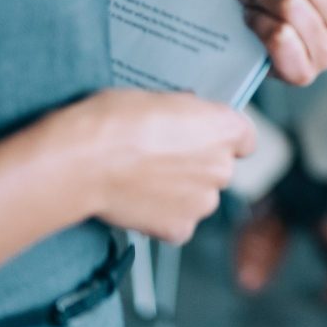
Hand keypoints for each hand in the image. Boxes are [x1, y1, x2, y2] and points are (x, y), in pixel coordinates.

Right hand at [53, 89, 255, 243]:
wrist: (82, 161)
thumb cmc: (115, 121)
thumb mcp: (159, 97)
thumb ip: (186, 112)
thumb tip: (188, 117)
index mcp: (226, 128)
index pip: (243, 138)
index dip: (222, 138)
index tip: (203, 138)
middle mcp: (223, 167)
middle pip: (219, 169)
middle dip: (197, 166)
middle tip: (161, 159)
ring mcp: (203, 202)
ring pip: (200, 198)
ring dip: (182, 194)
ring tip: (144, 181)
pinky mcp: (180, 228)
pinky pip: (179, 224)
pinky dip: (163, 218)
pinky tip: (139, 203)